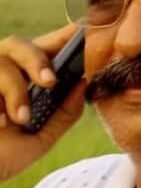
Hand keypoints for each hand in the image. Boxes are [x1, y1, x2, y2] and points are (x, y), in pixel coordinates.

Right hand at [0, 23, 85, 181]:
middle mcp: (1, 73)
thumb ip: (64, 112)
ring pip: (1, 62)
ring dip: (15, 89)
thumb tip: (84, 81)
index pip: (45, 49)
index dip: (64, 37)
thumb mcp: (41, 136)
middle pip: (18, 44)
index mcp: (24, 80)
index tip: (85, 32)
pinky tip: (0, 122)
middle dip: (38, 59)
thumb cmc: (3, 155)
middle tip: (50, 82)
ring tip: (21, 118)